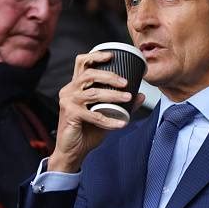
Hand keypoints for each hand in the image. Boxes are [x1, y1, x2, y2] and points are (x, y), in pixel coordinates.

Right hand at [48, 51, 143, 172]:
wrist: (73, 151)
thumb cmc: (86, 132)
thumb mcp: (107, 115)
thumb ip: (122, 105)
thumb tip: (140, 96)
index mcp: (76, 87)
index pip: (81, 63)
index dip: (96, 56)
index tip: (112, 55)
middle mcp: (69, 91)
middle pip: (89, 74)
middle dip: (110, 76)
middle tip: (125, 83)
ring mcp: (68, 102)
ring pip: (93, 93)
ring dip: (113, 95)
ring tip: (128, 98)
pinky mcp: (70, 115)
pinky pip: (94, 115)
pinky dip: (109, 120)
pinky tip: (121, 124)